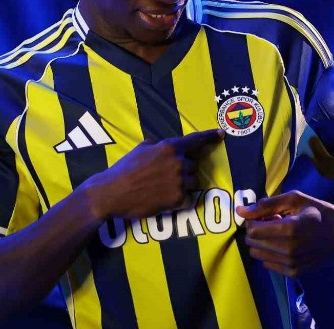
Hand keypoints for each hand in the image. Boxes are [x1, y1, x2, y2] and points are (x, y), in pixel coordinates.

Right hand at [90, 129, 224, 219]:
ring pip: (193, 182)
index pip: (195, 140)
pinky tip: (161, 198)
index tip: (221, 135)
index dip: (210, 137)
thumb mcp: (140, 149)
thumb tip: (163, 147)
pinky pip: (186, 197)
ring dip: (183, 184)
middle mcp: (178, 163)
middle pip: (193, 166)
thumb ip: (157, 146)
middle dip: (184, 170)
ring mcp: (180, 181)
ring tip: (163, 188)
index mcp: (170, 147)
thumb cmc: (124, 169)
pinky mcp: (178, 199)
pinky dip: (177, 198)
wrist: (112, 193)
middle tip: (164, 177)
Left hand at [236, 190, 333, 277]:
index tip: (264, 215)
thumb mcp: (294, 199)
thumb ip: (266, 204)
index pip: (253, 230)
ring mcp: (292, 264)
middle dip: (257, 230)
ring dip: (263, 242)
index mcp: (290, 229)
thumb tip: (240, 211)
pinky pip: (267, 264)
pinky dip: (270, 253)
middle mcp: (289, 250)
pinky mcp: (294, 272)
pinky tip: (284, 244)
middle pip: (253, 242)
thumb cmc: (318, 212)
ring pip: (258, 254)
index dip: (253, 220)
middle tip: (272, 223)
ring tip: (279, 234)